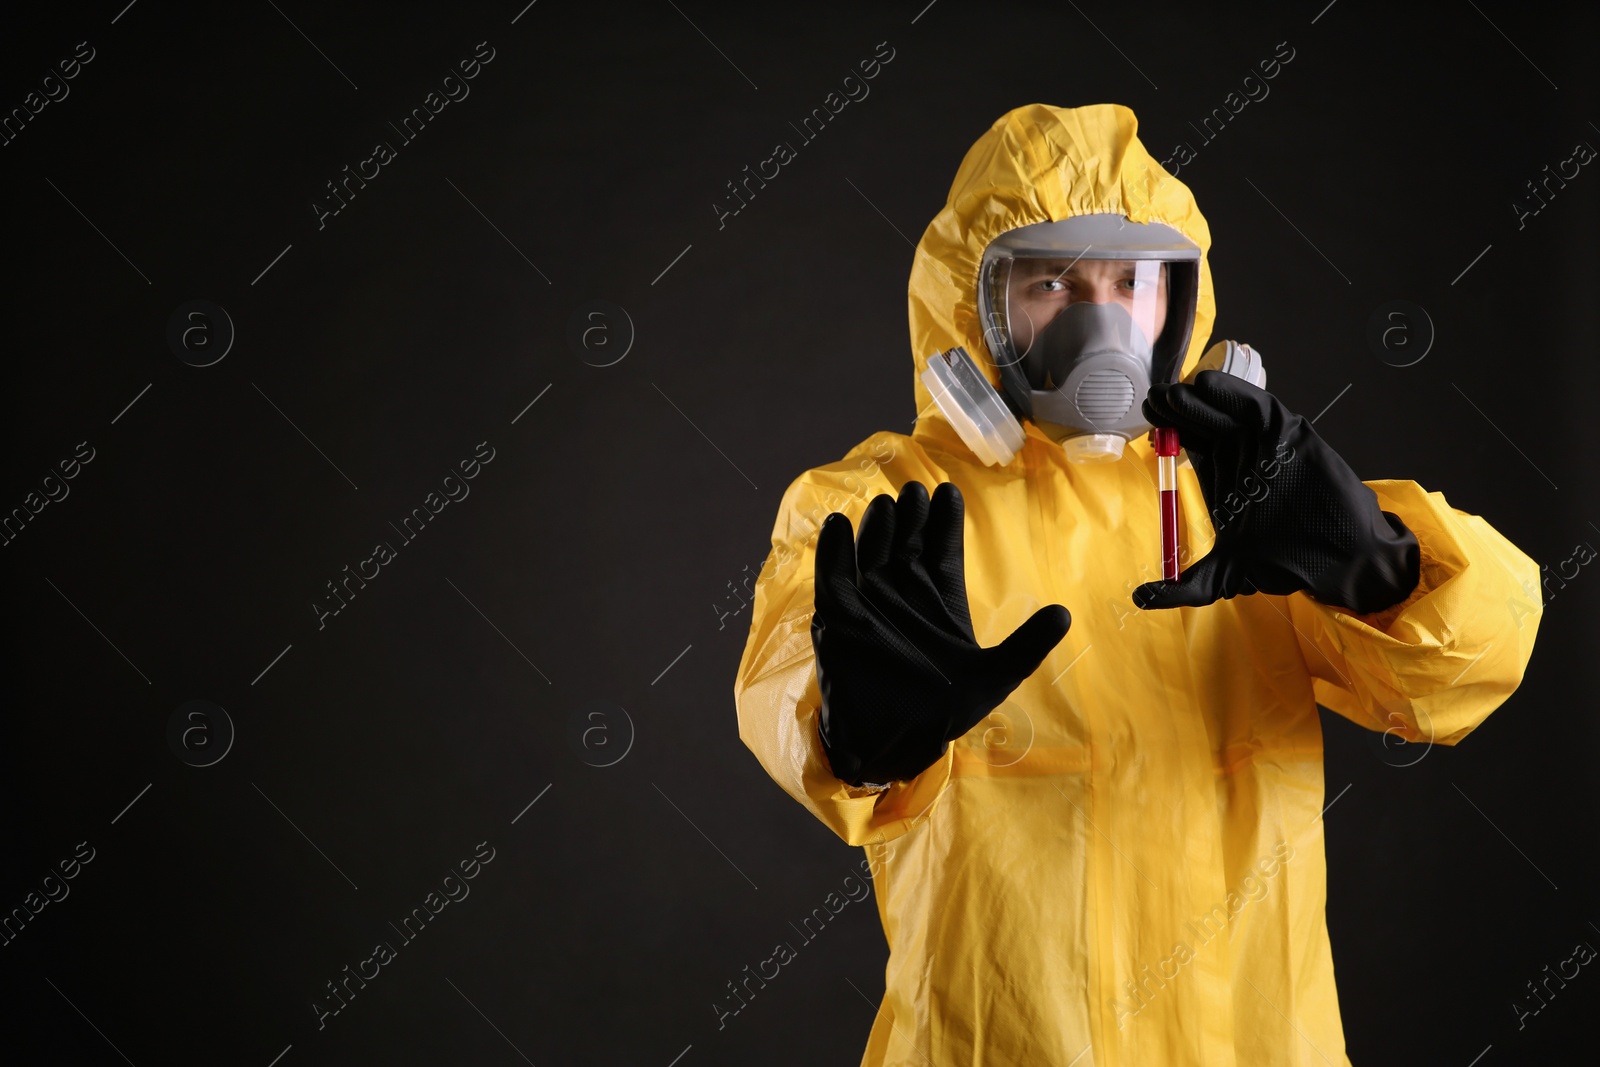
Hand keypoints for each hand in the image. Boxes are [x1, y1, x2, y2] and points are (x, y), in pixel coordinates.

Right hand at [811, 481, 1070, 786]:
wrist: (893, 740)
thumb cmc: (943, 710)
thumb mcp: (995, 677)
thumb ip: (1027, 645)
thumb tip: (1065, 614)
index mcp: (941, 600)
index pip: (942, 548)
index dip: (945, 521)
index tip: (948, 491)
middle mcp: (905, 594)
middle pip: (907, 542)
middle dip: (911, 515)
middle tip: (915, 492)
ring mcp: (870, 601)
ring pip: (873, 551)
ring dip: (879, 528)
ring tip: (887, 506)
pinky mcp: (838, 615)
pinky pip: (833, 575)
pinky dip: (833, 550)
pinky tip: (839, 524)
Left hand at [1134, 370, 1419, 614]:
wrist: (1341, 560)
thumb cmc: (1287, 562)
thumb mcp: (1226, 575)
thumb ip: (1186, 587)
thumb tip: (1140, 599)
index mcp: (1224, 479)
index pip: (1189, 443)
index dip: (1167, 429)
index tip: (1147, 418)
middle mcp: (1243, 457)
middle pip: (1202, 422)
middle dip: (1175, 408)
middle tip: (1154, 398)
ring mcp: (1267, 445)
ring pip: (1226, 412)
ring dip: (1198, 399)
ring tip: (1172, 393)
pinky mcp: (1292, 436)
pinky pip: (1259, 408)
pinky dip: (1235, 394)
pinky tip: (1207, 385)